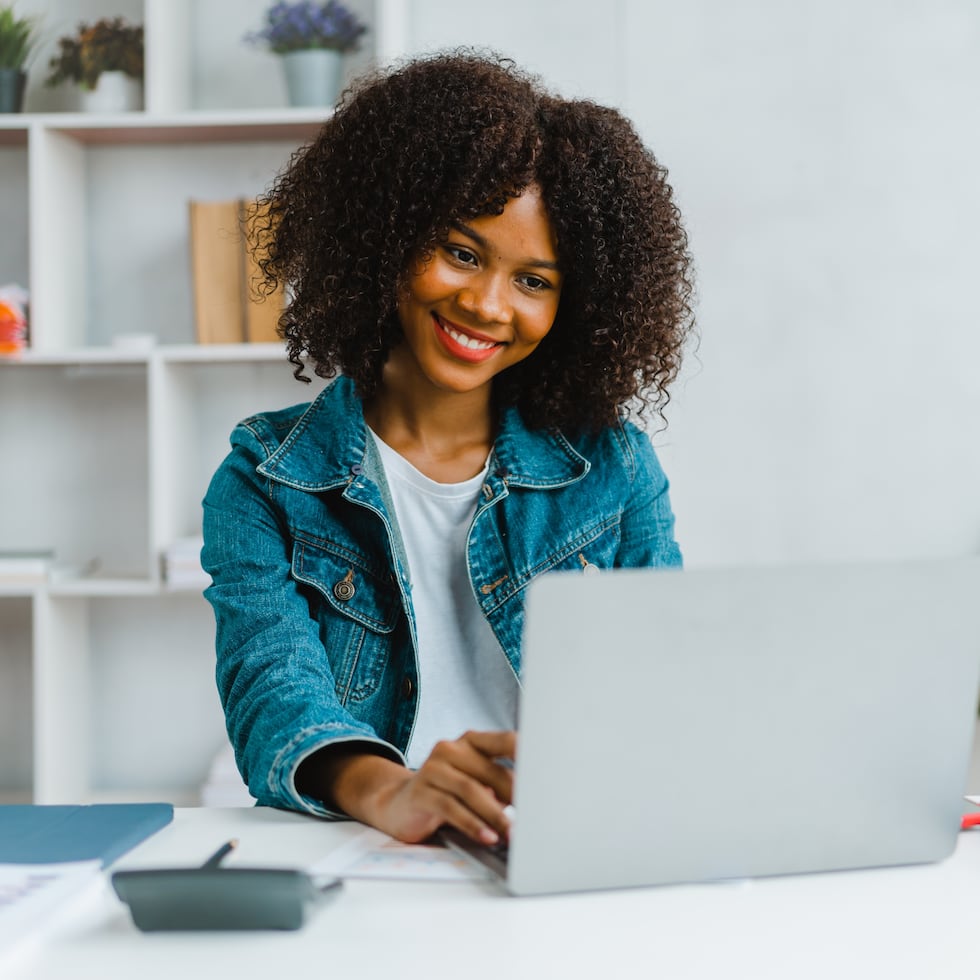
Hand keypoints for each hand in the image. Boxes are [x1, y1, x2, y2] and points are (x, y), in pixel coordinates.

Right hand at [329, 730, 515, 844]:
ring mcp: (433, 768)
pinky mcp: (421, 791)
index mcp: (470, 742)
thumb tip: (532, 800)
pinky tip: (486, 837)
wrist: (398, 803)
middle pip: (491, 771)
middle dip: (514, 798)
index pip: (505, 741)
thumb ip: (498, 784)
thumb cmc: (446, 793)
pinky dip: (472, 824)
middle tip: (532, 818)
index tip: (547, 770)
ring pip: (471, 790)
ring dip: (494, 815)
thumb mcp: (474, 783)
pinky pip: (451, 808)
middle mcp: (451, 749)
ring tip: (510, 834)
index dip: (527, 753)